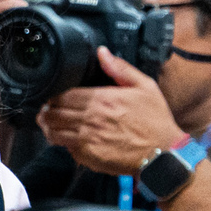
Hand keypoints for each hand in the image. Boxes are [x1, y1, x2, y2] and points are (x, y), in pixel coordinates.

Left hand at [33, 48, 183, 176]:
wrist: (164, 152)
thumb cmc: (155, 121)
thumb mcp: (144, 87)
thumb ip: (120, 69)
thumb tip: (102, 53)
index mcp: (101, 99)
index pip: (63, 95)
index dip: (54, 96)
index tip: (54, 96)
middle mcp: (91, 119)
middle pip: (53, 114)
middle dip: (47, 111)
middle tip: (47, 110)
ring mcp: (88, 139)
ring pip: (54, 132)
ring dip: (49, 127)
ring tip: (49, 124)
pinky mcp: (89, 157)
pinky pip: (67, 149)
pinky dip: (64, 143)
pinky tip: (67, 139)